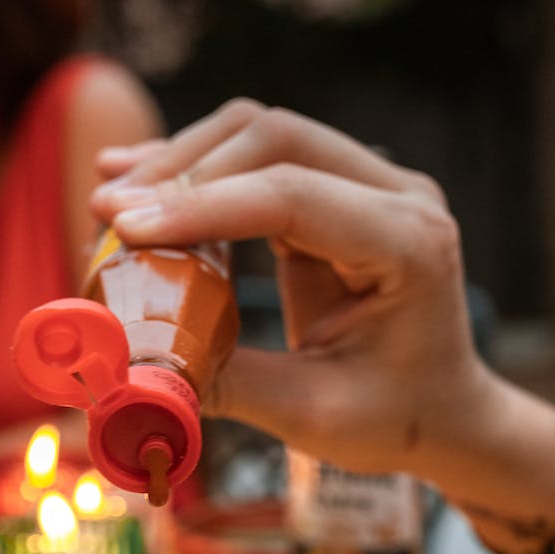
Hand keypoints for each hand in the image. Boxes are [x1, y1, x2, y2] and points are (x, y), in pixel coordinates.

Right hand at [92, 101, 491, 480]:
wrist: (447, 411)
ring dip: (182, 162)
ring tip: (110, 198)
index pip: (292, 195)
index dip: (201, 205)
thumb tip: (130, 367)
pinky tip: (138, 182)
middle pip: (275, 137)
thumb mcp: (310, 415)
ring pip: (261, 134)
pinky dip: (198, 171)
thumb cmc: (394, 418)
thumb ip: (225, 383)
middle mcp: (397, 195)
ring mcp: (370, 183)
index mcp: (409, 245)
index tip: (124, 228)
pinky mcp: (338, 191)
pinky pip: (260, 161)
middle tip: (107, 214)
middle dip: (182, 171)